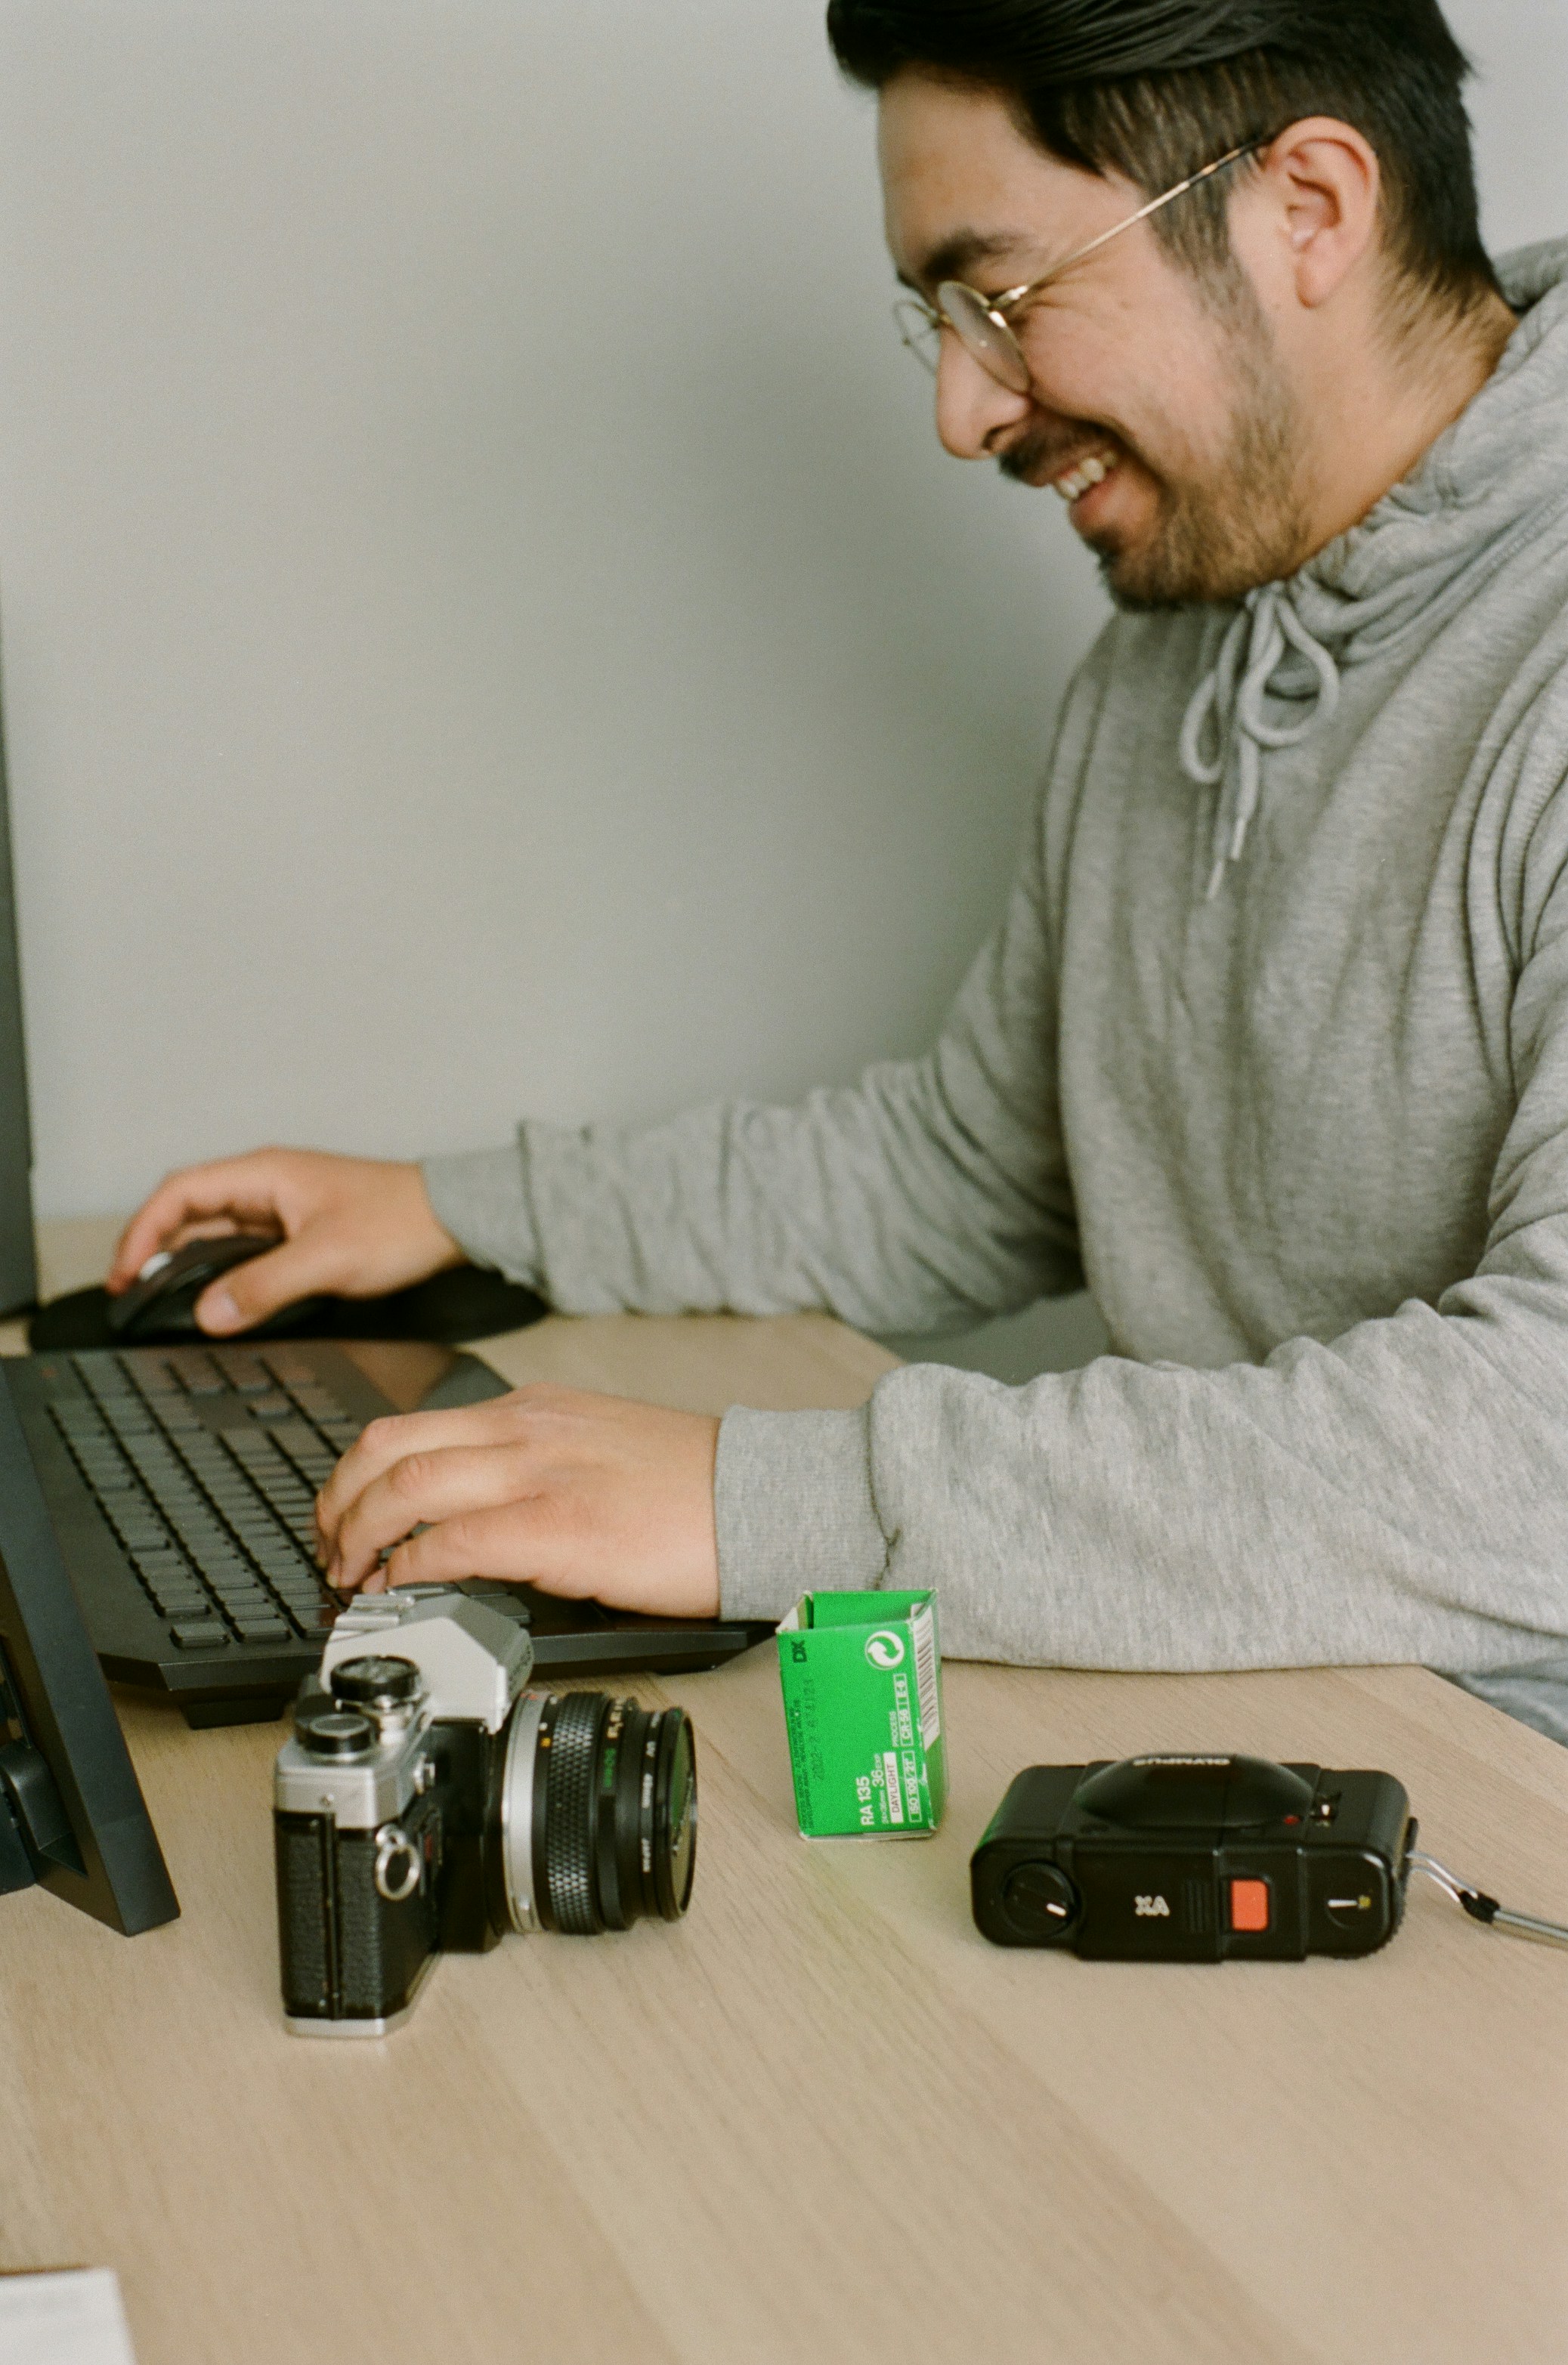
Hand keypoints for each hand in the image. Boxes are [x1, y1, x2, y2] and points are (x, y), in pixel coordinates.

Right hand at [107, 1148, 463, 1334]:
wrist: (455, 1219)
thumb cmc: (401, 1222)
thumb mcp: (326, 1259)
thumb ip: (263, 1287)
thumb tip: (208, 1314)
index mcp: (265, 1173)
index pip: (180, 1193)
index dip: (142, 1232)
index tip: (125, 1274)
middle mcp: (268, 1184)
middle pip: (190, 1211)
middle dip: (155, 1249)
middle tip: (133, 1293)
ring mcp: (283, 1206)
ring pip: (218, 1232)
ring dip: (189, 1262)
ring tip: (165, 1300)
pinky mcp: (301, 1229)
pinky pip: (246, 1248)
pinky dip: (223, 1271)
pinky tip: (219, 1298)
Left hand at [315, 1384, 720, 1618]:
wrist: (762, 1496)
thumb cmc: (693, 1486)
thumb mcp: (597, 1447)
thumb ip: (535, 1463)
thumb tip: (477, 1512)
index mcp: (533, 1411)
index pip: (413, 1426)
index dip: (358, 1476)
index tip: (347, 1516)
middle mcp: (526, 1431)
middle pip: (388, 1448)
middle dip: (338, 1504)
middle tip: (332, 1551)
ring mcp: (539, 1475)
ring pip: (404, 1487)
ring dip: (359, 1539)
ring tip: (354, 1579)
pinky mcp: (559, 1527)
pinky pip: (452, 1541)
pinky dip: (409, 1569)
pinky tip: (403, 1592)